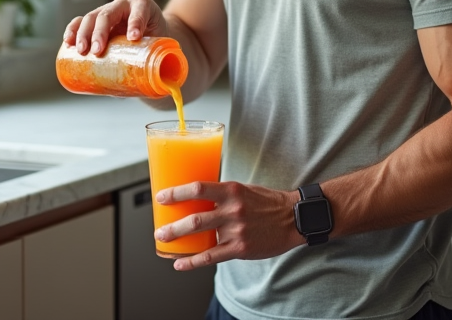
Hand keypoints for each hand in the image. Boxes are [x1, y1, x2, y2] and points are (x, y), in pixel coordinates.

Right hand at [63, 0, 168, 55]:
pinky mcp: (94, 22)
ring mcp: (107, 12)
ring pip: (92, 17)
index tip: (133, 38)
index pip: (140, 9)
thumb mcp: (161, 48)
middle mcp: (124, 6)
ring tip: (81, 51)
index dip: (136, 21)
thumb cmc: (156, 44)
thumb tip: (156, 89)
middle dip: (101, 31)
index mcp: (144, 7)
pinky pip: (80, 21)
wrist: (149, 39)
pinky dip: (72, 29)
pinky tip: (68, 42)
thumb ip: (161, 63)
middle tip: (98, 50)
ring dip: (84, 33)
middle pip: (109, 13)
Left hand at [154, 180, 301, 270]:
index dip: (176, 193)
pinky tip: (180, 264)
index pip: (198, 188)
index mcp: (232, 190)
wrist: (292, 218)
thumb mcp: (244, 190)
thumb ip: (222, 195)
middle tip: (158, 229)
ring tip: (163, 242)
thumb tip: (196, 197)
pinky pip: (211, 257)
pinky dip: (192, 262)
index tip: (161, 197)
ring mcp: (237, 230)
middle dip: (172, 225)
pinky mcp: (241, 248)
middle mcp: (233, 209)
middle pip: (195, 217)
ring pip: (200, 236)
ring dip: (177, 240)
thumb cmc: (267, 202)